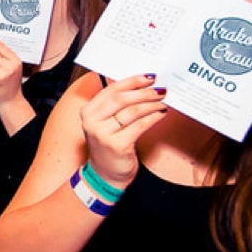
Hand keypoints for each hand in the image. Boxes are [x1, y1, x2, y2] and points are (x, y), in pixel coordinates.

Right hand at [80, 74, 167, 188]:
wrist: (105, 174)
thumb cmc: (109, 144)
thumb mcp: (105, 122)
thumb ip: (116, 105)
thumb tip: (142, 85)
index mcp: (88, 111)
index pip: (111, 90)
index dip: (131, 81)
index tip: (149, 77)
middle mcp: (92, 121)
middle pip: (121, 99)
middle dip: (143, 92)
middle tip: (160, 89)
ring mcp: (103, 134)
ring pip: (131, 112)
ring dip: (150, 104)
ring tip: (163, 101)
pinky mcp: (117, 145)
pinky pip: (139, 126)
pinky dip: (152, 118)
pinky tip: (160, 114)